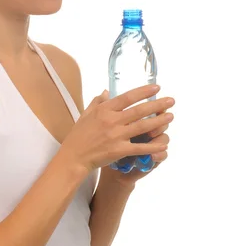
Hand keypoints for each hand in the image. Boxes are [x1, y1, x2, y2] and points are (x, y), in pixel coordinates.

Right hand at [59, 84, 174, 175]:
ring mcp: (117, 136)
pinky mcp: (119, 150)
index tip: (156, 88)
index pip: (127, 97)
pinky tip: (163, 143)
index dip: (143, 92)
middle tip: (171, 101)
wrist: (74, 156)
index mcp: (104, 110)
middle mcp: (112, 120)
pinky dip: (153, 146)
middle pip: (139, 111)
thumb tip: (107, 91)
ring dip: (159, 121)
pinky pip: (140, 147)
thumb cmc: (79, 135)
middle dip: (157, 105)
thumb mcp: (85, 113)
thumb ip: (98, 101)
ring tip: (171, 116)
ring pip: (143, 126)